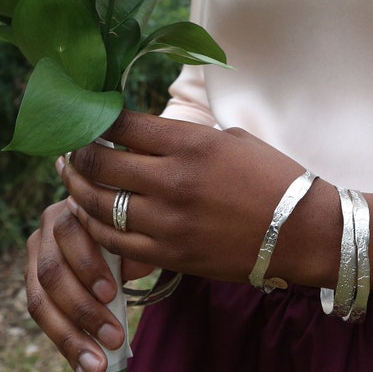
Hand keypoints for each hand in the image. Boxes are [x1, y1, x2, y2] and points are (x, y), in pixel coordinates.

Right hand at [25, 197, 152, 371]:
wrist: (115, 226)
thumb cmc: (129, 228)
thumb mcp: (136, 232)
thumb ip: (133, 247)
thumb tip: (130, 270)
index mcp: (71, 208)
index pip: (69, 235)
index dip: (87, 266)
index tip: (112, 295)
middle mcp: (45, 231)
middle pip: (51, 274)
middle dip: (82, 311)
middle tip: (114, 339)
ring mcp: (34, 261)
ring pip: (40, 303)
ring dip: (70, 338)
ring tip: (97, 367)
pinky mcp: (35, 289)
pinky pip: (47, 324)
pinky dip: (67, 351)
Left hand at [59, 110, 339, 288]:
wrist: (301, 231)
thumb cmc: (272, 177)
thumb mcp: (230, 140)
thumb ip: (185, 139)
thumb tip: (145, 136)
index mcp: (191, 143)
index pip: (124, 125)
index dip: (98, 120)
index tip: (89, 117)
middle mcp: (173, 180)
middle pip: (102, 164)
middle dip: (79, 154)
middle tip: (71, 148)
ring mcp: (168, 221)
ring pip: (99, 205)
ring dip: (79, 189)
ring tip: (73, 178)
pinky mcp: (170, 254)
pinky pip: (115, 241)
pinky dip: (96, 226)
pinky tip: (91, 215)